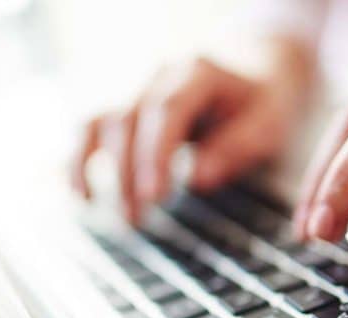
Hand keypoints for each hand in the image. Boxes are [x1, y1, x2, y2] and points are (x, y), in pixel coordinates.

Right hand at [72, 41, 309, 223]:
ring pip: (100, 120)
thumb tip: (198, 179)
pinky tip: (80, 192)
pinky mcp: (125, 106)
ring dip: (95, 166)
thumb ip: (236, 148)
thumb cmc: (261, 103)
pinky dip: (80, 158)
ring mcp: (137, 87)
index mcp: (198, 71)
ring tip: (99, 208)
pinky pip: (90, 127)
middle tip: (135, 219)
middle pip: (128, 117)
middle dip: (128, 172)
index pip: (167, 108)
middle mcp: (160, 74)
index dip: (155, 152)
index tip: (154, 195)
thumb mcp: (267, 125)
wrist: (252, 69)